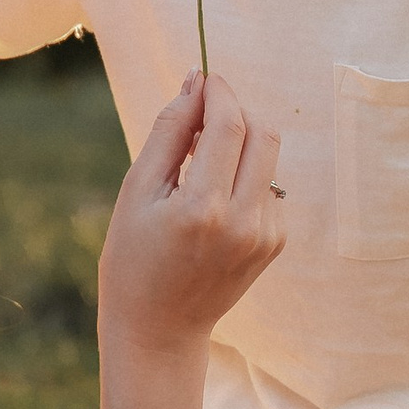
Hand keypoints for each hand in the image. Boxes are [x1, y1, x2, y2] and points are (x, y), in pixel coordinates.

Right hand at [97, 75, 284, 359]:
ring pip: (268, 159)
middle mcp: (243, 222)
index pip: (229, 125)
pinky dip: (244, 179)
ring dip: (239, 147)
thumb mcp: (137, 191)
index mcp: (202, 208)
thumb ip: (170, 131)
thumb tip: (195, 80)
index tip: (204, 78)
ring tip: (198, 169)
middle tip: (203, 115)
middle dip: (237, 111)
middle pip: (263, 133)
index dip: (219, 92)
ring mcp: (265, 235)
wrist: (159, 329)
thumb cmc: (134, 258)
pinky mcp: (274, 243)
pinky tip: (212, 204)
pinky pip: (268, 188)